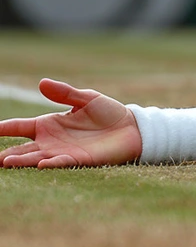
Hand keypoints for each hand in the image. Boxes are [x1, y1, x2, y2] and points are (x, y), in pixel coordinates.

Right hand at [0, 79, 140, 167]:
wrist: (132, 128)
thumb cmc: (108, 113)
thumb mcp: (86, 98)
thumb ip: (65, 92)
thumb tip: (42, 83)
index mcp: (47, 124)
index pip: (17, 126)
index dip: (1, 128)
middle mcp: (49, 140)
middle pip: (20, 148)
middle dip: (3, 153)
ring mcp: (62, 151)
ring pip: (35, 158)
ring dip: (21, 160)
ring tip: (6, 161)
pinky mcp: (78, 159)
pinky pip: (62, 162)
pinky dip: (51, 163)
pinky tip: (41, 163)